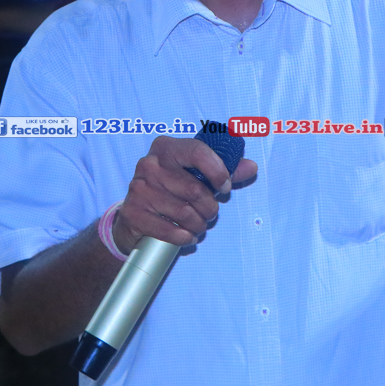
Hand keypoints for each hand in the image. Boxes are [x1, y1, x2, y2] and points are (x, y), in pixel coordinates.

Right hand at [112, 136, 258, 253]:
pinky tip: (187, 236)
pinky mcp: (133, 211)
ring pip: (184, 212)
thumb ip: (225, 170)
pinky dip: (183, 237)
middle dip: (210, 208)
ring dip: (198, 225)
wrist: (134, 214)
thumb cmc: (171, 190)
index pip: (198, 152)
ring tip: (198, 225)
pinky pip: (168, 230)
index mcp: (167, 147)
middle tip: (210, 214)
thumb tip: (251, 167)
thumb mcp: (196, 174)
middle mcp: (150, 164)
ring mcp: (139, 188)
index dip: (218, 172)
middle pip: (195, 189)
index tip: (225, 188)